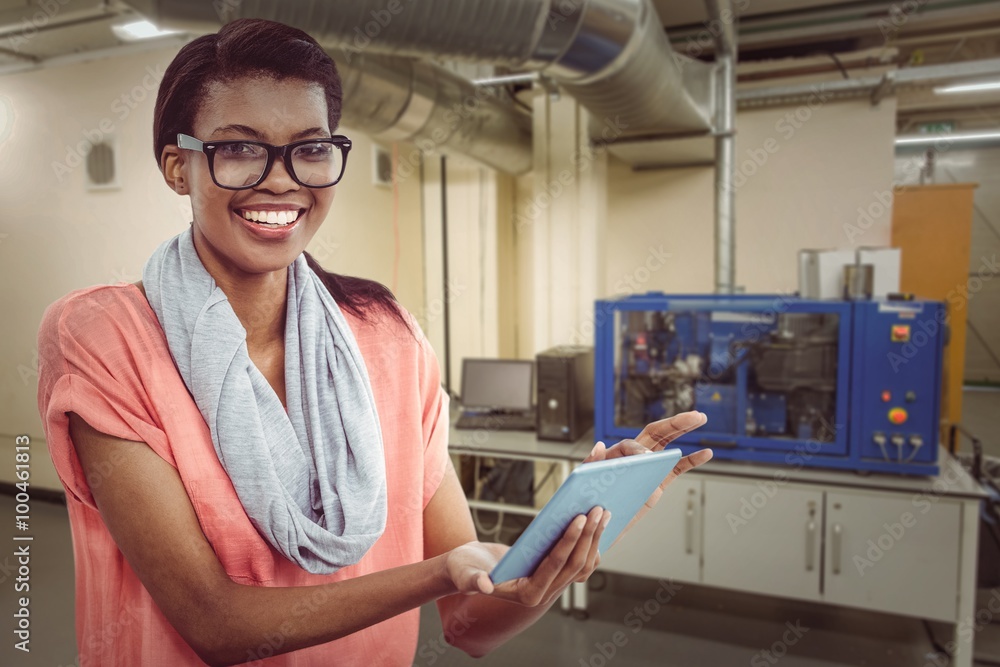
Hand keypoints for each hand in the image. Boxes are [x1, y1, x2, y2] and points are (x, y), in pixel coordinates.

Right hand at [444, 505, 610, 607]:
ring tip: (603, 511)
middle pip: (575, 564)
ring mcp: (552, 585)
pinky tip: (595, 522)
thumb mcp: (464, 573)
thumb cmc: (463, 570)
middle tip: (599, 509)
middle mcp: (544, 594)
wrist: (468, 570)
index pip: (555, 565)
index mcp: (527, 595)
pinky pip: (579, 560)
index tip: (580, 517)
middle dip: (588, 536)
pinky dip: (589, 541)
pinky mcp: (555, 574)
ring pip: (583, 563)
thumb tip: (484, 585)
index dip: (569, 541)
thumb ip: (473, 581)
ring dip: (594, 538)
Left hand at [583, 411, 712, 549]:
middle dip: (674, 423)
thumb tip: (600, 444)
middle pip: (656, 433)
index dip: (641, 449)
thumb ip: (590, 464)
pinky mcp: (658, 482)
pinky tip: (707, 453)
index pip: (632, 444)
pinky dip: (692, 460)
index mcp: (615, 455)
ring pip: (668, 445)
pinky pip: (677, 468)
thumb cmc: (587, 501)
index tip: (647, 460)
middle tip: (694, 415)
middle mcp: (633, 456)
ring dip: (684, 429)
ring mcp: (648, 468)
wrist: (598, 525)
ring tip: (701, 417)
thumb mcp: (584, 482)